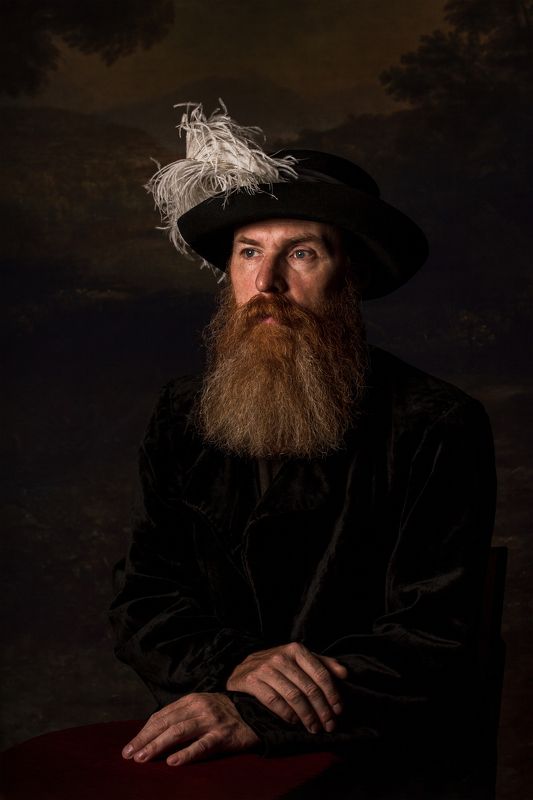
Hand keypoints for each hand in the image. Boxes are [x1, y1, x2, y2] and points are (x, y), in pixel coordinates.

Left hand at [122, 692, 259, 765]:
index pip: (162, 715)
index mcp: (191, 700)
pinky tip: (172, 762)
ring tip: (143, 758)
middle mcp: (199, 707)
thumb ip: (182, 715)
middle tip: (129, 754)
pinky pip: (202, 745)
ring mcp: (211, 721)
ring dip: (158, 745)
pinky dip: (186, 754)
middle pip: (166, 723)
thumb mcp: (202, 707)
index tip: (130, 746)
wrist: (257, 712)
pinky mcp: (223, 736)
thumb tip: (154, 731)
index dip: (144, 731)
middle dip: (145, 739)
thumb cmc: (225, 713)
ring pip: (179, 732)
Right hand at [226, 642, 347, 733]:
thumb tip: (345, 674)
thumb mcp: (299, 659)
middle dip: (322, 710)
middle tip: (329, 726)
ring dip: (307, 716)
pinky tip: (295, 722)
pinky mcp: (252, 681)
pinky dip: (287, 715)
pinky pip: (274, 701)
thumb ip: (322, 664)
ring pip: (293, 696)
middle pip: (309, 688)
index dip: (332, 694)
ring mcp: (265, 668)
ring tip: (314, 728)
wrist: (242, 668)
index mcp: (296, 649)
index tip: (338, 711)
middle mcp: (281, 657)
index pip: (320, 673)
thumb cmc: (277, 666)